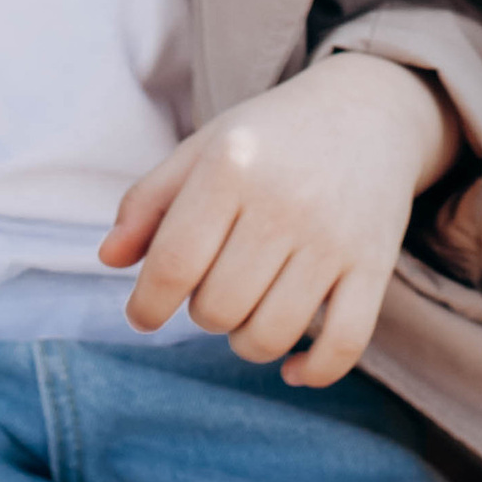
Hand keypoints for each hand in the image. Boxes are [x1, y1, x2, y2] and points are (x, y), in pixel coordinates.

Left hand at [99, 55, 455, 387]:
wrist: (369, 110)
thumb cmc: (271, 136)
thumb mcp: (205, 148)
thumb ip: (149, 200)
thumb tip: (108, 259)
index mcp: (232, 164)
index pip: (175, 262)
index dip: (147, 304)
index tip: (143, 315)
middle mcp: (285, 201)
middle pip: (220, 307)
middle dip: (203, 313)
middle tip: (213, 286)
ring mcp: (334, 237)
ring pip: (272, 335)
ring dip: (247, 341)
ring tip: (247, 311)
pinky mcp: (374, 266)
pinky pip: (342, 346)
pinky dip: (312, 371)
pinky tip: (293, 366)